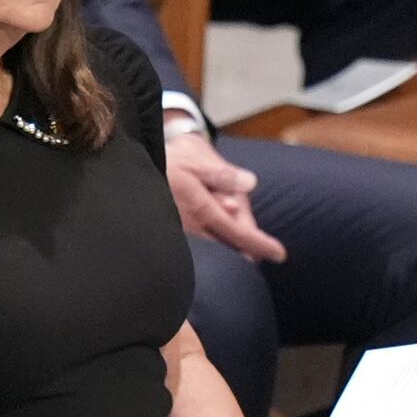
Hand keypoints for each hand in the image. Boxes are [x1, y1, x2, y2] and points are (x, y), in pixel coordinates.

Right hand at [163, 128, 285, 263]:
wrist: (136, 164)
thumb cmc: (167, 161)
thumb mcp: (196, 162)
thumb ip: (223, 175)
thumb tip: (250, 183)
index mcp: (202, 210)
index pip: (238, 233)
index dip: (260, 244)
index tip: (280, 255)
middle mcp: (192, 227)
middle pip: (227, 243)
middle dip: (245, 248)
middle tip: (264, 254)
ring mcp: (182, 232)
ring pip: (214, 244)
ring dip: (230, 244)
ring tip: (246, 250)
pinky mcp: (174, 232)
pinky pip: (199, 241)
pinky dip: (214, 241)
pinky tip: (217, 240)